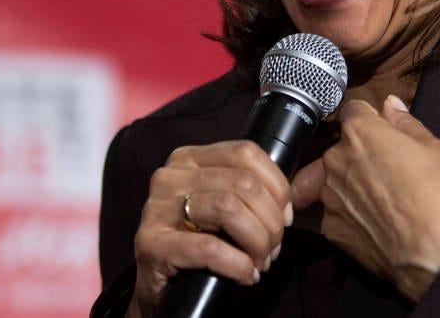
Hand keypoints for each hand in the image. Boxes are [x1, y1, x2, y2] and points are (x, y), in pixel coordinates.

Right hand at [128, 141, 292, 317]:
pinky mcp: (151, 243)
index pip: (246, 153)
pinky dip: (238, 264)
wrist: (159, 285)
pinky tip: (246, 275)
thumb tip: (289, 204)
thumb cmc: (196, 241)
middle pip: (243, 183)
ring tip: (261, 260)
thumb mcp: (220, 205)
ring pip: (229, 209)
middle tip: (274, 247)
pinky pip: (209, 248)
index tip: (286, 216)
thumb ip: (248, 191)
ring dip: (257, 241)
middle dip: (270, 221)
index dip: (277, 186)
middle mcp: (170, 176)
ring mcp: (156, 208)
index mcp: (189, 158)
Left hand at [292, 95, 439, 302]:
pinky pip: (337, 212)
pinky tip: (375, 221)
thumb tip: (390, 105)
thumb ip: (405, 123)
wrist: (432, 255)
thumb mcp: (434, 148)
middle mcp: (336, 160)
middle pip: (342, 147)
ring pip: (336, 180)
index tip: (386, 133)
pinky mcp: (331, 228)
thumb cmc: (438, 198)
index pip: (355, 110)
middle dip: (361, 153)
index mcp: (360, 133)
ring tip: (384, 200)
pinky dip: (351, 214)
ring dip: (352, 184)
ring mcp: (330, 197)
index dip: (373, 119)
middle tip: (392, 171)